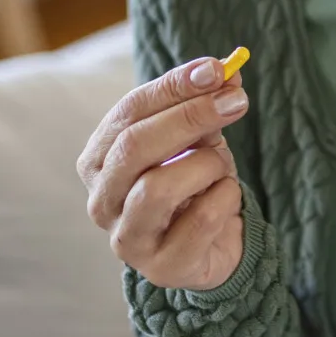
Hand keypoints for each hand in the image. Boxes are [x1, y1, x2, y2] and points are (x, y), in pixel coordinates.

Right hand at [78, 57, 251, 291]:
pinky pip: (199, 220)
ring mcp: (126, 239)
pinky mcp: (161, 267)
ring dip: (207, 165)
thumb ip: (204, 104)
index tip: (216, 69)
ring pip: (159, 187)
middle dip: (190, 116)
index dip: (173, 86)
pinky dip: (225, 198)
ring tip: (221, 167)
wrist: (216, 243)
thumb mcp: (199, 137)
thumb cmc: (197, 182)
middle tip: (235, 101)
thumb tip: (227, 75)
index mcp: (99, 159)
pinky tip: (226, 199)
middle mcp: (101, 200)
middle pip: (135, 146)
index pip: (128, 112)